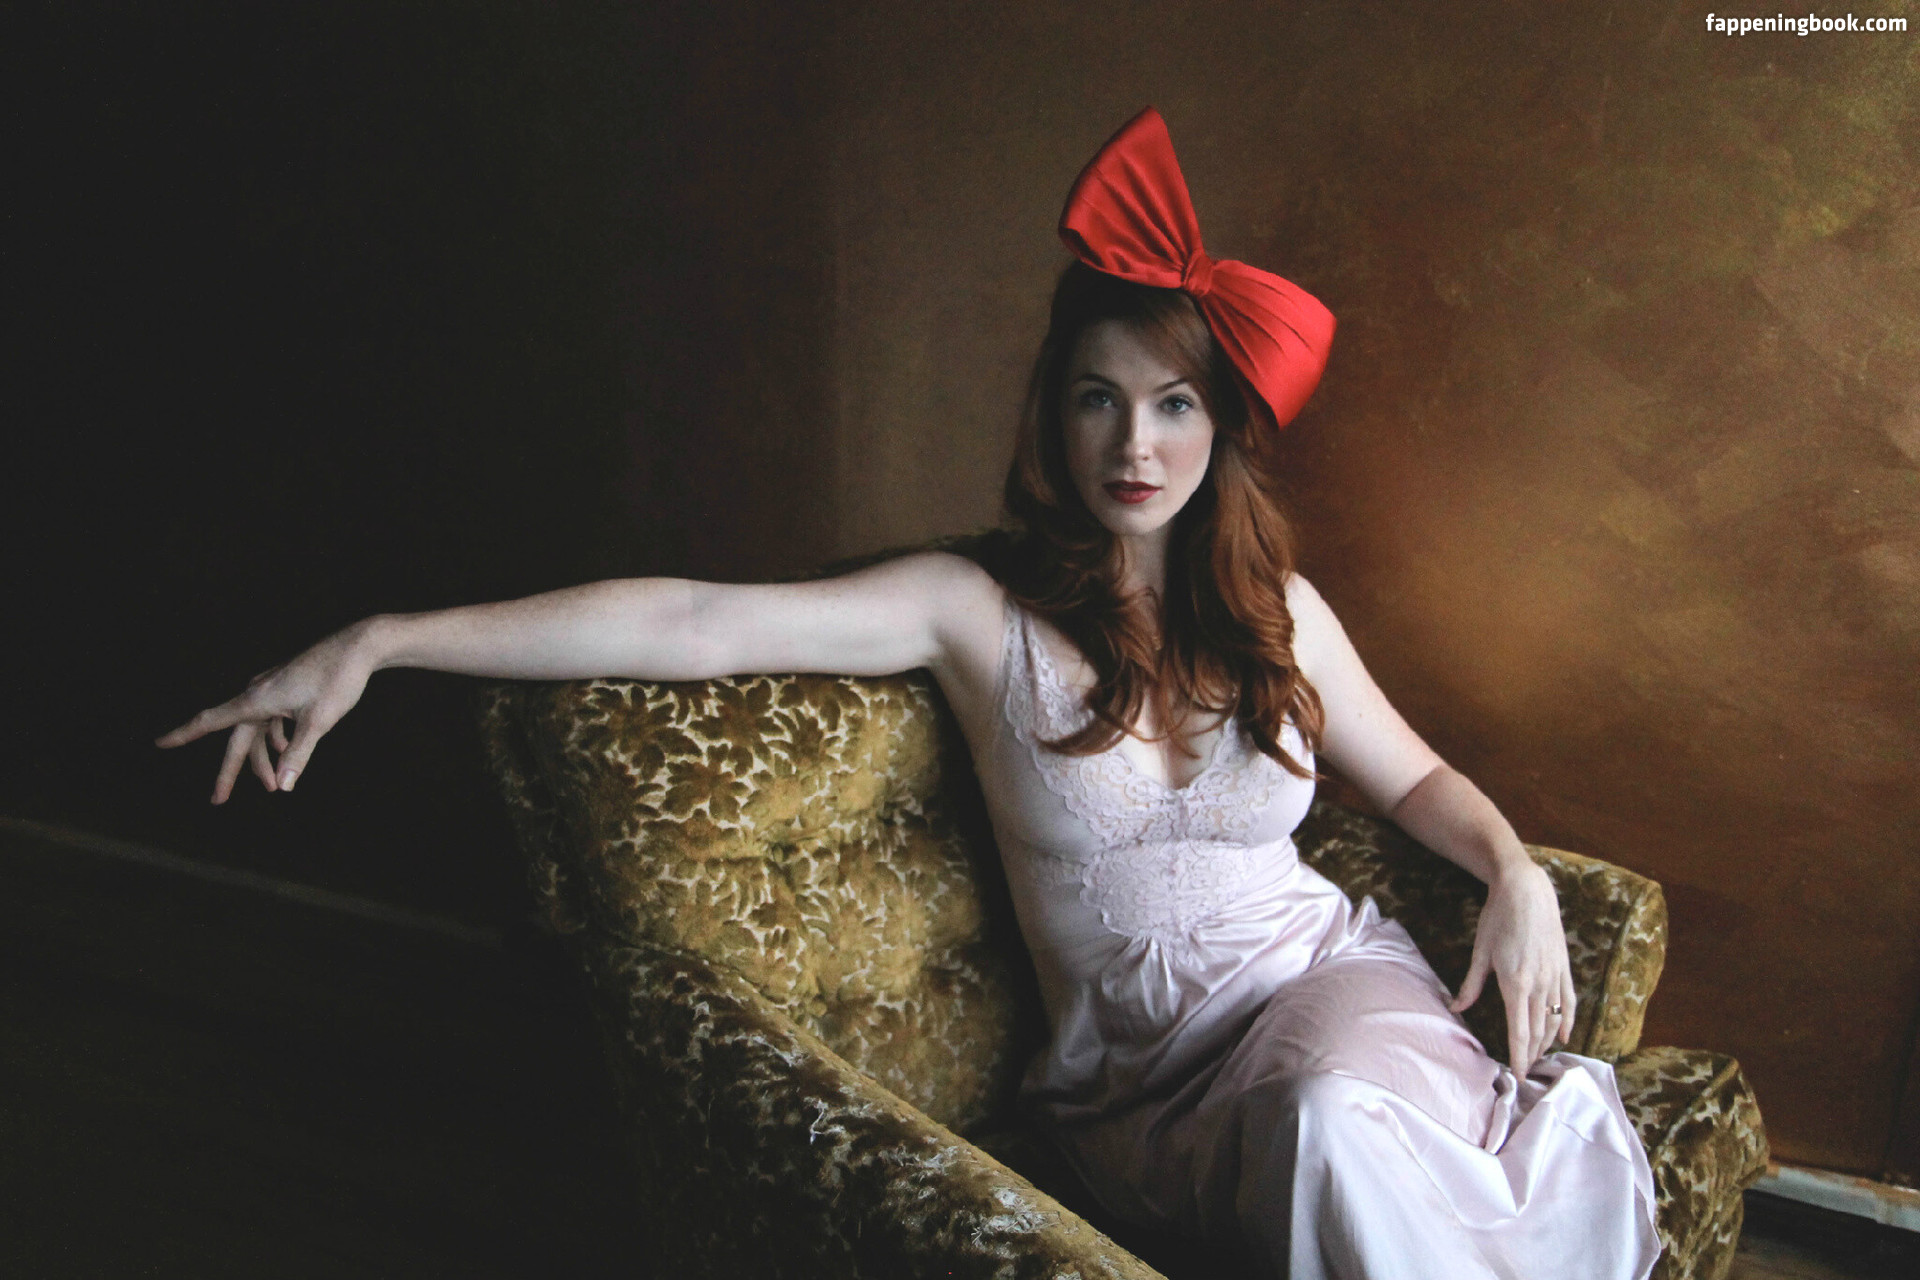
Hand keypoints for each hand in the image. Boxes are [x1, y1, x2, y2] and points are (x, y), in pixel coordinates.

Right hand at [155, 620, 380, 802]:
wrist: (359, 646)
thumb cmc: (338, 680)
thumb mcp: (319, 721)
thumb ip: (299, 754)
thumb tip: (284, 786)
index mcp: (257, 700)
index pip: (210, 721)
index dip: (183, 734)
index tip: (159, 743)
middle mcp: (258, 693)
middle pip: (236, 737)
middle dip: (231, 770)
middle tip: (219, 799)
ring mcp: (273, 689)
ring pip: (257, 731)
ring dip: (262, 758)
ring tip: (273, 785)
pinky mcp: (288, 688)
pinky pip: (272, 719)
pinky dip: (276, 739)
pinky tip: (286, 752)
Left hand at [1448, 860, 1575, 1072]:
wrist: (1526, 891)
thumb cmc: (1498, 919)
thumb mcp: (1480, 952)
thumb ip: (1471, 985)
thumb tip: (1455, 1009)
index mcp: (1515, 983)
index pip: (1519, 1031)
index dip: (1519, 1056)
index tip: (1517, 1076)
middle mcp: (1538, 984)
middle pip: (1538, 1030)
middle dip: (1532, 1054)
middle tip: (1525, 1072)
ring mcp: (1554, 976)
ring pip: (1554, 1019)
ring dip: (1547, 1042)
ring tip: (1539, 1058)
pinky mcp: (1563, 967)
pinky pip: (1568, 1002)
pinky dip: (1567, 1021)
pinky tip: (1564, 1037)